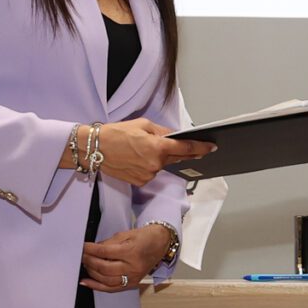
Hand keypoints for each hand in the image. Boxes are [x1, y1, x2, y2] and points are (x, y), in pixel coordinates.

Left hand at [81, 223, 176, 292]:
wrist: (160, 244)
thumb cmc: (144, 237)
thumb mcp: (125, 235)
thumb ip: (108, 243)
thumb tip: (92, 250)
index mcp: (131, 251)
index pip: (105, 252)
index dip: (90, 250)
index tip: (82, 247)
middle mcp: (133, 267)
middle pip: (104, 268)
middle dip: (89, 261)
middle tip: (81, 256)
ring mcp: (133, 277)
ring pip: (106, 280)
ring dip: (91, 273)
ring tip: (85, 266)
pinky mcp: (132, 284)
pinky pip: (111, 289)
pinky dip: (97, 287)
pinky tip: (86, 282)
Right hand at [95, 120, 211, 186]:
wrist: (94, 148)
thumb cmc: (116, 133)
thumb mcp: (142, 125)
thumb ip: (162, 132)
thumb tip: (175, 136)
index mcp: (158, 147)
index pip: (186, 149)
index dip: (201, 148)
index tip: (212, 147)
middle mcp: (156, 164)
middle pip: (177, 158)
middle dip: (183, 153)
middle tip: (191, 148)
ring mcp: (148, 175)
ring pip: (163, 166)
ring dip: (161, 158)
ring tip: (144, 149)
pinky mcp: (141, 182)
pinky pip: (152, 172)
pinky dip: (150, 165)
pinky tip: (138, 158)